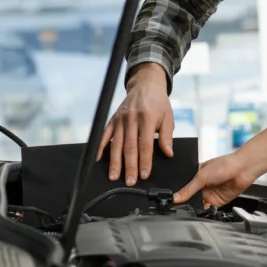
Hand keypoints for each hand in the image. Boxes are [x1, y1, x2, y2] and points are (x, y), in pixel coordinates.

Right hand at [97, 63, 173, 185]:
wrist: (145, 85)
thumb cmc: (158, 103)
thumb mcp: (168, 117)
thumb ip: (167, 136)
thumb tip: (168, 153)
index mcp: (147, 119)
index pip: (145, 145)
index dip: (144, 161)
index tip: (144, 175)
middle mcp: (132, 119)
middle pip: (130, 147)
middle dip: (129, 166)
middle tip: (129, 182)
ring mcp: (120, 120)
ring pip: (116, 144)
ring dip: (115, 162)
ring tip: (114, 176)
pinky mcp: (112, 120)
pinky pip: (104, 135)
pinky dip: (101, 148)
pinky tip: (98, 159)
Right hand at [173, 152, 257, 207]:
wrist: (242, 169)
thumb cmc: (224, 165)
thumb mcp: (202, 176)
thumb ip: (188, 189)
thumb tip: (175, 198)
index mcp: (196, 177)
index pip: (183, 188)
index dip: (178, 195)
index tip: (171, 202)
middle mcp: (202, 186)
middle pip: (190, 199)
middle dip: (186, 203)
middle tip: (179, 208)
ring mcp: (209, 195)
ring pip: (198, 206)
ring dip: (195, 209)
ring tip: (189, 211)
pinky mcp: (217, 202)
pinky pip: (208, 210)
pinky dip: (205, 213)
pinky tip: (201, 213)